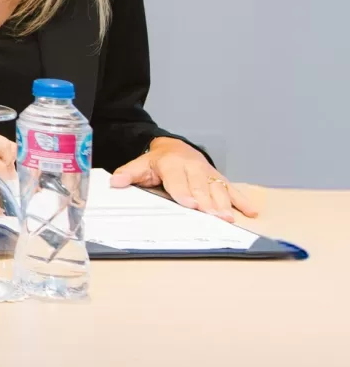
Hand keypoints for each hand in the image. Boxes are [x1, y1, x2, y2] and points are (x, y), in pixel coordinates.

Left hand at [115, 137, 261, 222]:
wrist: (175, 148)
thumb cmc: (158, 162)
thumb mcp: (140, 165)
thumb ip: (129, 174)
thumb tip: (115, 182)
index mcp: (172, 164)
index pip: (178, 180)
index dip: (184, 193)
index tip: (191, 205)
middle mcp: (194, 168)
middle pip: (201, 187)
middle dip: (208, 202)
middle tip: (214, 216)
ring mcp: (209, 173)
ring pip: (218, 189)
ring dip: (225, 204)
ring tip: (229, 218)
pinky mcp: (219, 178)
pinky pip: (233, 189)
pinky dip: (242, 200)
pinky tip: (251, 212)